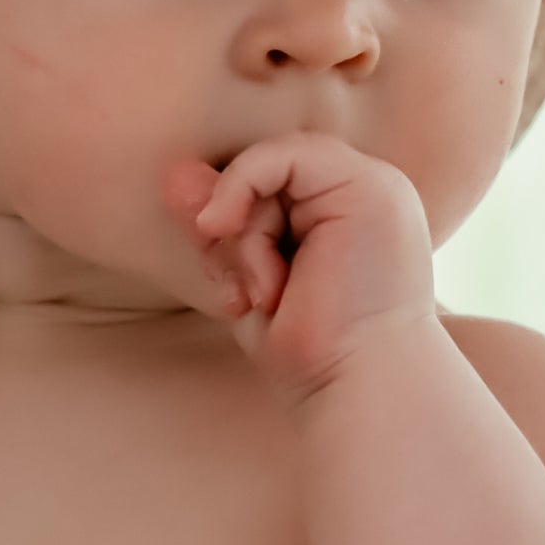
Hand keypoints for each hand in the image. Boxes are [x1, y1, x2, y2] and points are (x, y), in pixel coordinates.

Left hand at [165, 135, 434, 395]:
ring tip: (266, 294)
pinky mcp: (368, 188)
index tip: (231, 293)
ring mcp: (372, 186)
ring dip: (246, 233)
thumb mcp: (249, 281)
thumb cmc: (311, 353)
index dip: (232, 222)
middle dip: (233, 228)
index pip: (269, 185)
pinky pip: (279, 157)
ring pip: (271, 165)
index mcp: (346, 215)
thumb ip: (220, 229)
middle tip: (240, 295)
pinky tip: (260, 268)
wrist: (358, 387)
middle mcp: (363, 194)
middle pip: (267, 173)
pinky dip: (245, 200)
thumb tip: (173, 174)